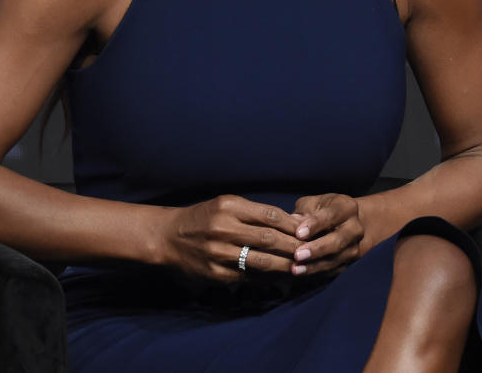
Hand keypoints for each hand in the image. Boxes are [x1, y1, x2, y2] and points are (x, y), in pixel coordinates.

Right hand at [158, 195, 302, 282]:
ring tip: (301, 267)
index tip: (308, 230)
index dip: (292, 225)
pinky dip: (266, 278)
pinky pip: (248, 277)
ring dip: (284, 266)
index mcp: (229, 207)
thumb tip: (291, 222)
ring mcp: (219, 253)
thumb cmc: (204, 217)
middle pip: (268, 239)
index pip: (270, 215)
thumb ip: (256, 212)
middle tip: (311, 251)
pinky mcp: (216, 273)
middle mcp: (224, 228)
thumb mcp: (226, 204)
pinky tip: (279, 277)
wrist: (169, 236)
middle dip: (293, 247)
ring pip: (261, 261)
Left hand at [289, 193, 363, 276]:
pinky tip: (302, 274)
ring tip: (296, 269)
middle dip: (317, 249)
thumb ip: (303, 213)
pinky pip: (334, 270)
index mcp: (346, 207)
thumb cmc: (320, 210)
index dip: (315, 225)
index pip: (331, 216)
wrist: (342, 223)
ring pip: (336, 259)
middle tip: (297, 255)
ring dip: (315, 265)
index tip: (299, 233)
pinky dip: (317, 273)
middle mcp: (354, 228)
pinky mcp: (349, 263)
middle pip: (337, 240)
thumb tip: (291, 225)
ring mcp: (354, 247)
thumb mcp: (312, 204)